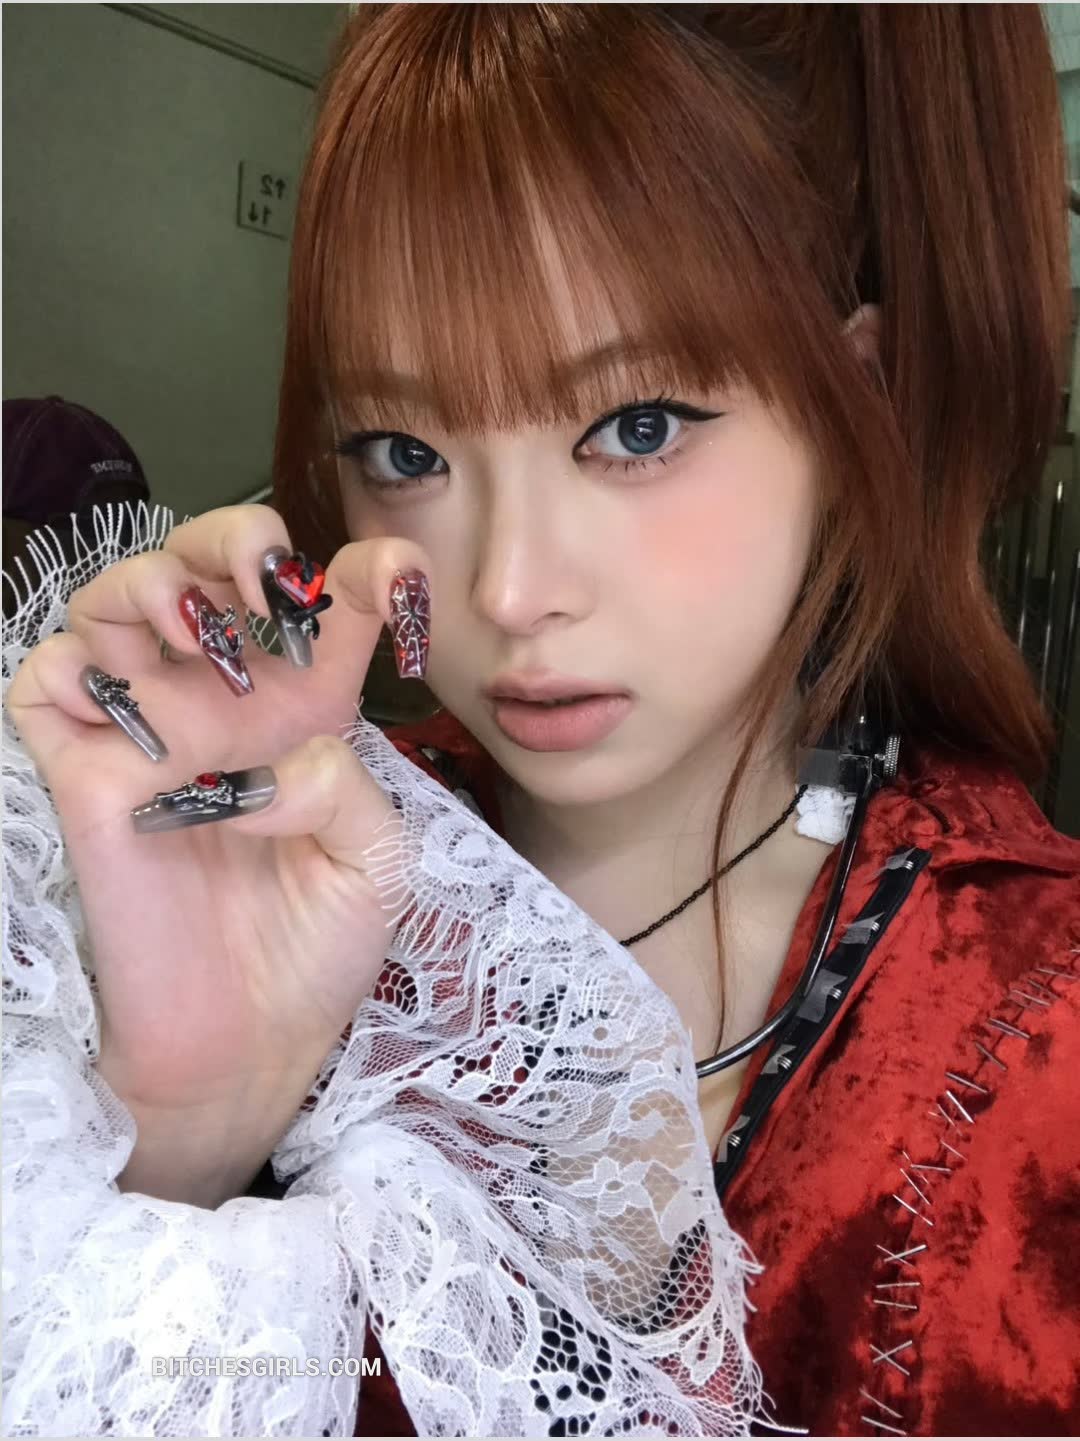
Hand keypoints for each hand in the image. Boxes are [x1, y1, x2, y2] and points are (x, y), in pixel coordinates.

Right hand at [7, 505, 432, 1203]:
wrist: (253, 1042)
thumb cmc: (320, 945)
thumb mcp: (374, 856)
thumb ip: (342, 783)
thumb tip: (269, 762)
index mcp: (304, 707)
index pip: (321, 601)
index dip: (360, 567)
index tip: (395, 577)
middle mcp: (221, 703)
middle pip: (200, 565)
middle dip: (231, 538)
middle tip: (268, 581)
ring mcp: (147, 733)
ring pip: (108, 601)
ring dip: (148, 585)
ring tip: (199, 632)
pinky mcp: (84, 777)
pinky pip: (45, 683)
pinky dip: (77, 670)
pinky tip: (135, 711)